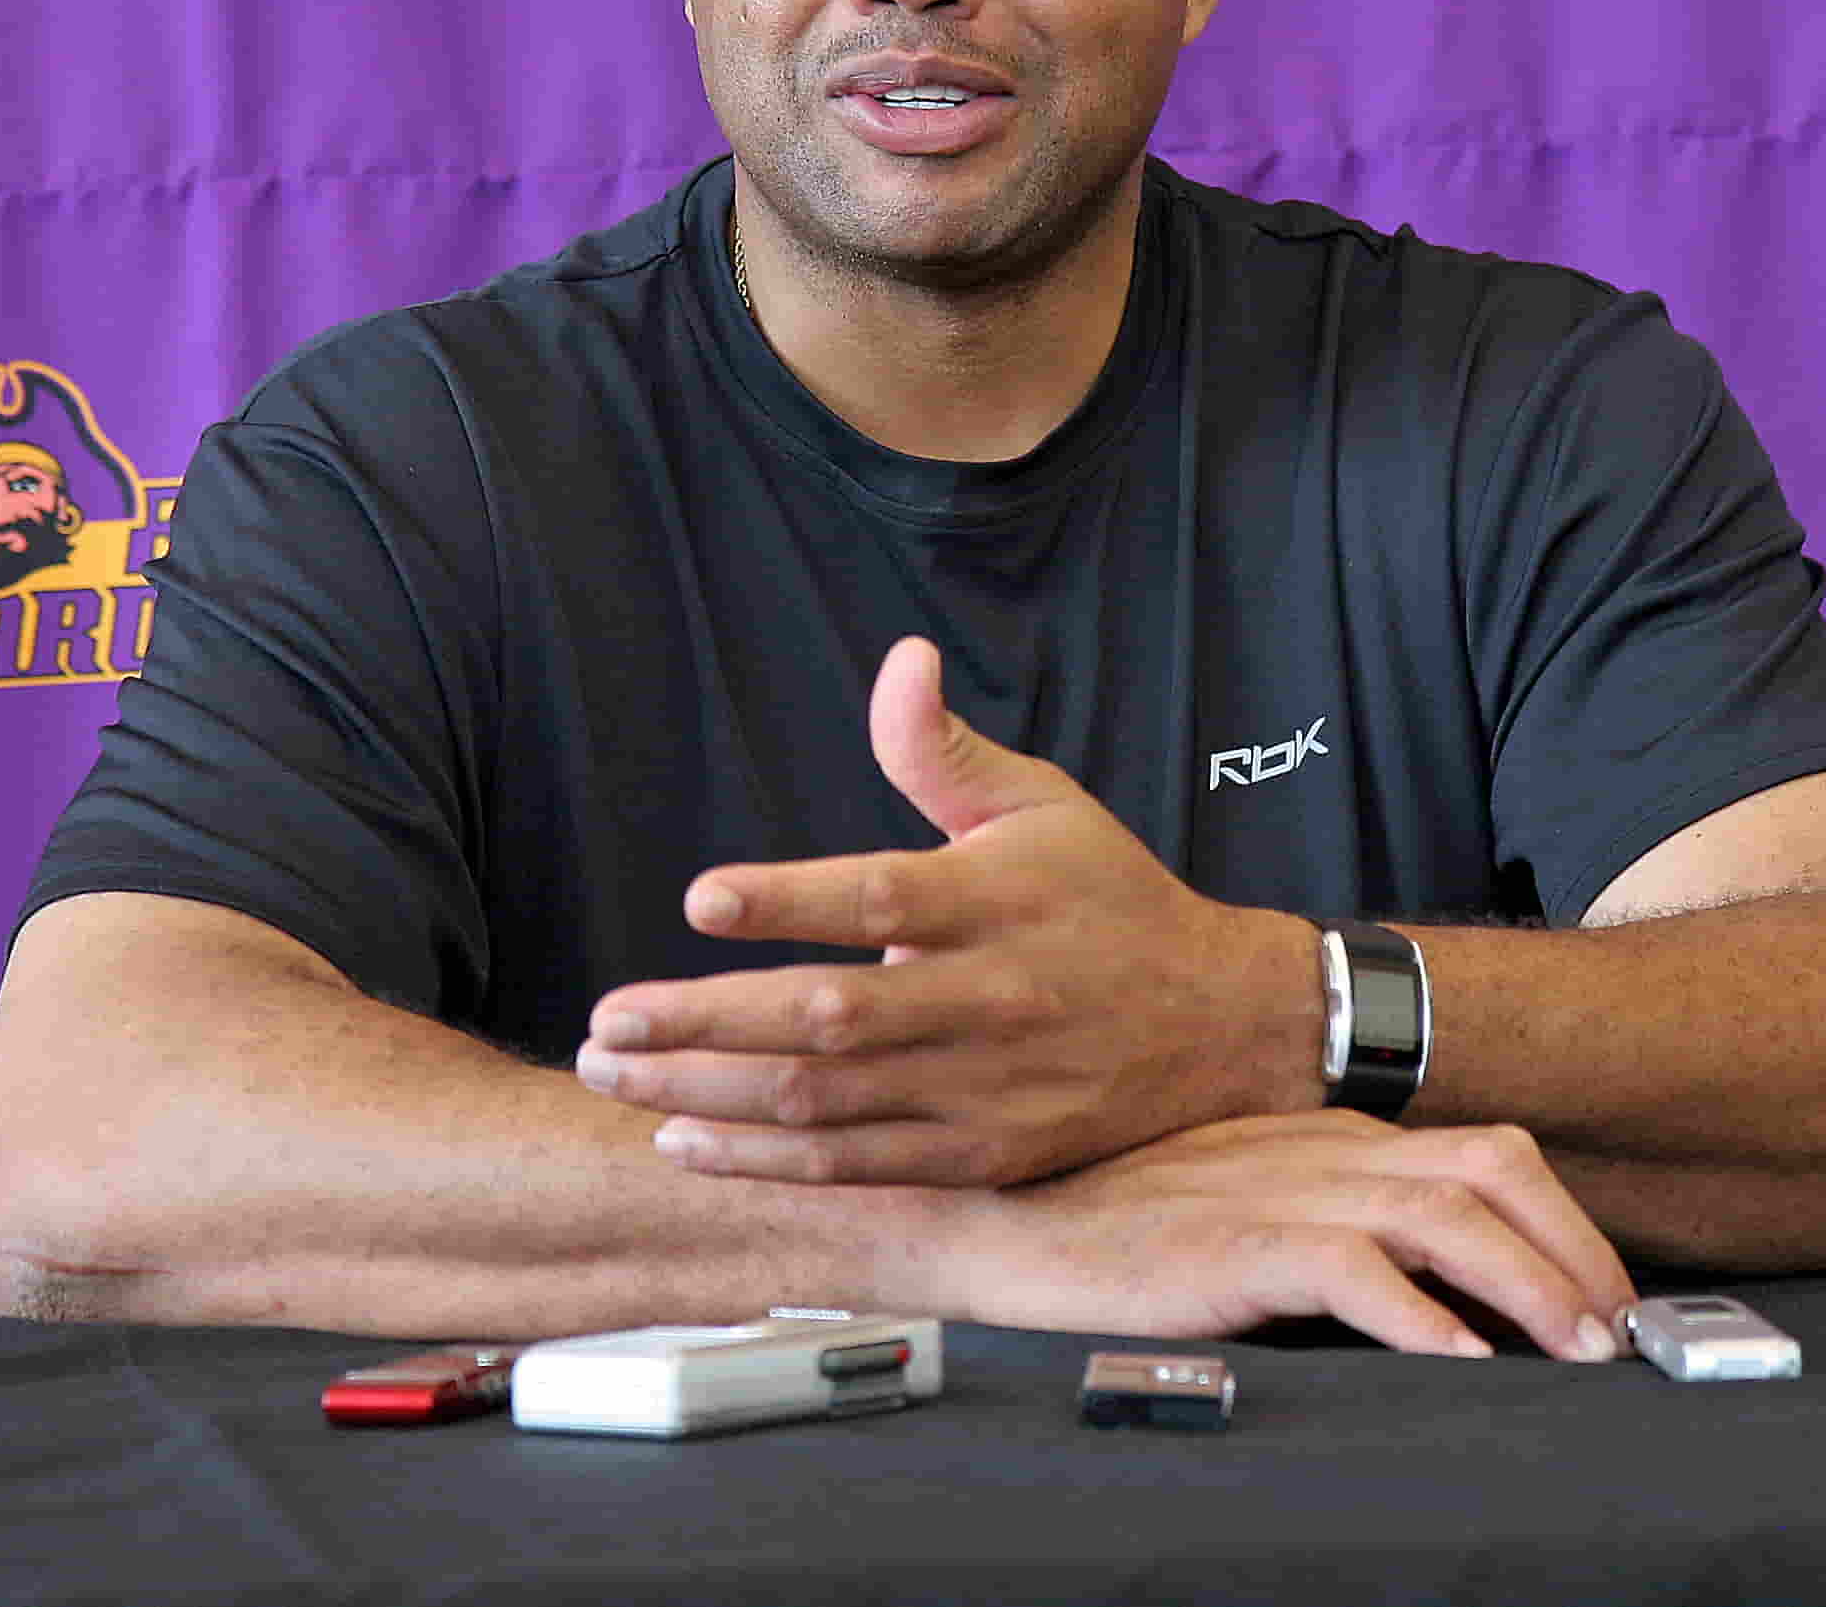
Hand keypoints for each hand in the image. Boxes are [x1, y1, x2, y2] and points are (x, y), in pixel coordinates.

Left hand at [578, 636, 1320, 1186]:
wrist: (1221, 1027)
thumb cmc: (1109, 900)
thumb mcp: (1042, 804)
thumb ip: (944, 749)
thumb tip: (899, 660)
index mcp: (998, 900)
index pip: (880, 899)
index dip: (789, 899)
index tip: (700, 897)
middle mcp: (989, 999)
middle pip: (832, 1016)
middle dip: (707, 1020)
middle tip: (604, 1021)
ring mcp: (984, 1088)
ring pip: (828, 1101)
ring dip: (710, 1093)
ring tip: (613, 1075)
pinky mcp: (981, 1155)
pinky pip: (858, 1164)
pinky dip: (766, 1159)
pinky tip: (685, 1141)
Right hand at [946, 1113, 1634, 1361]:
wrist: (998, 1225)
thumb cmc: (1120, 1235)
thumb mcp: (1253, 1219)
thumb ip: (1342, 1241)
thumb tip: (1455, 1314)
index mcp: (1330, 1138)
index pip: (1486, 1157)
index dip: (1565, 1225)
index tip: (1607, 1299)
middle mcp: (1319, 1148)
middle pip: (1491, 1170)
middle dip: (1575, 1250)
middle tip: (1618, 1332)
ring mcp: (1276, 1187)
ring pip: (1445, 1213)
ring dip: (1528, 1285)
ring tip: (1573, 1352)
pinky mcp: (1230, 1240)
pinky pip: (1350, 1268)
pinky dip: (1417, 1315)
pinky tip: (1458, 1361)